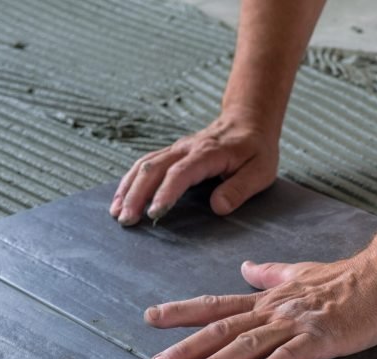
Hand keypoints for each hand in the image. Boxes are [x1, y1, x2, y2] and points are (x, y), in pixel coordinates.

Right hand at [109, 108, 278, 225]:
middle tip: (127, 220)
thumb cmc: (256, 149)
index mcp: (208, 153)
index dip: (165, 193)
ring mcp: (176, 149)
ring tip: (116, 213)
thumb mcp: (260, 171)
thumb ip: (240, 189)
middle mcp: (186, 149)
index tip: (154, 214)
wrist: (249, 121)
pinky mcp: (172, 153)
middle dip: (136, 195)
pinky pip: (145, 164)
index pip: (180, 174)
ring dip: (128, 189)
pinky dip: (130, 181)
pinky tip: (121, 198)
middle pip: (153, 169)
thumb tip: (218, 207)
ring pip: (144, 165)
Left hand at [144, 255, 376, 358]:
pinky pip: (290, 356)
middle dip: (186, 348)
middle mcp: (275, 310)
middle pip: (223, 329)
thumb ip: (270, 274)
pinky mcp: (321, 339)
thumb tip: (245, 268)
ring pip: (248, 343)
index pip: (218, 304)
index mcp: (269, 299)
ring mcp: (297, 324)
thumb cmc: (346, 279)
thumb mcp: (300, 272)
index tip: (152, 318)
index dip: (183, 312)